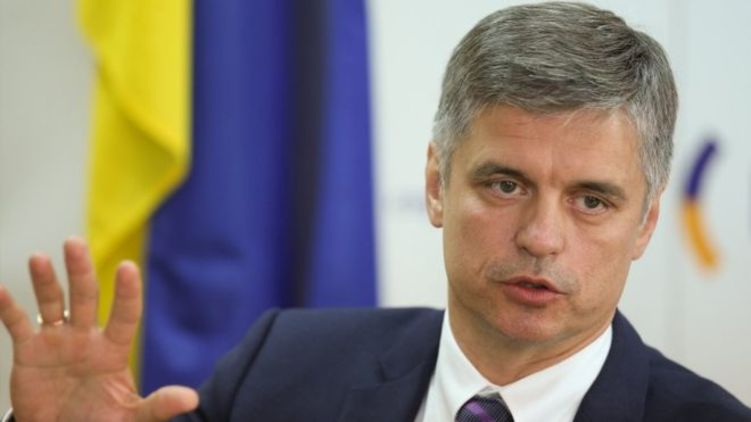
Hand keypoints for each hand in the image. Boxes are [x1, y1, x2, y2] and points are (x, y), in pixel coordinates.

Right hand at [0, 237, 197, 420]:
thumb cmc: (100, 421)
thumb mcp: (130, 416)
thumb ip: (157, 406)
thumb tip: (192, 399)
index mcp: (113, 349)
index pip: (125, 314)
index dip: (126, 292)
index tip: (128, 267)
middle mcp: (86, 337)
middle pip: (85, 297)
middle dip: (80, 270)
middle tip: (74, 243)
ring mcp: (58, 340)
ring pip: (52, 302)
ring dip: (45, 281)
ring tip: (39, 257)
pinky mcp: (30, 351)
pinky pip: (18, 324)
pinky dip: (9, 308)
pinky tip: (1, 291)